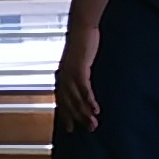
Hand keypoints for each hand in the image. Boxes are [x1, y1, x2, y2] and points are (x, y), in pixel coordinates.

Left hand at [54, 21, 101, 135]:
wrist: (81, 27)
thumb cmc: (82, 44)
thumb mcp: (79, 61)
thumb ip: (79, 73)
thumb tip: (82, 83)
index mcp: (62, 77)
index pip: (62, 100)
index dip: (66, 115)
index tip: (71, 129)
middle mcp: (63, 77)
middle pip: (68, 103)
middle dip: (77, 118)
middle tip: (87, 130)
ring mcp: (70, 74)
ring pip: (76, 99)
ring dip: (84, 113)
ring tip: (93, 124)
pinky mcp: (79, 69)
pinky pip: (84, 89)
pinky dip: (89, 100)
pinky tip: (95, 109)